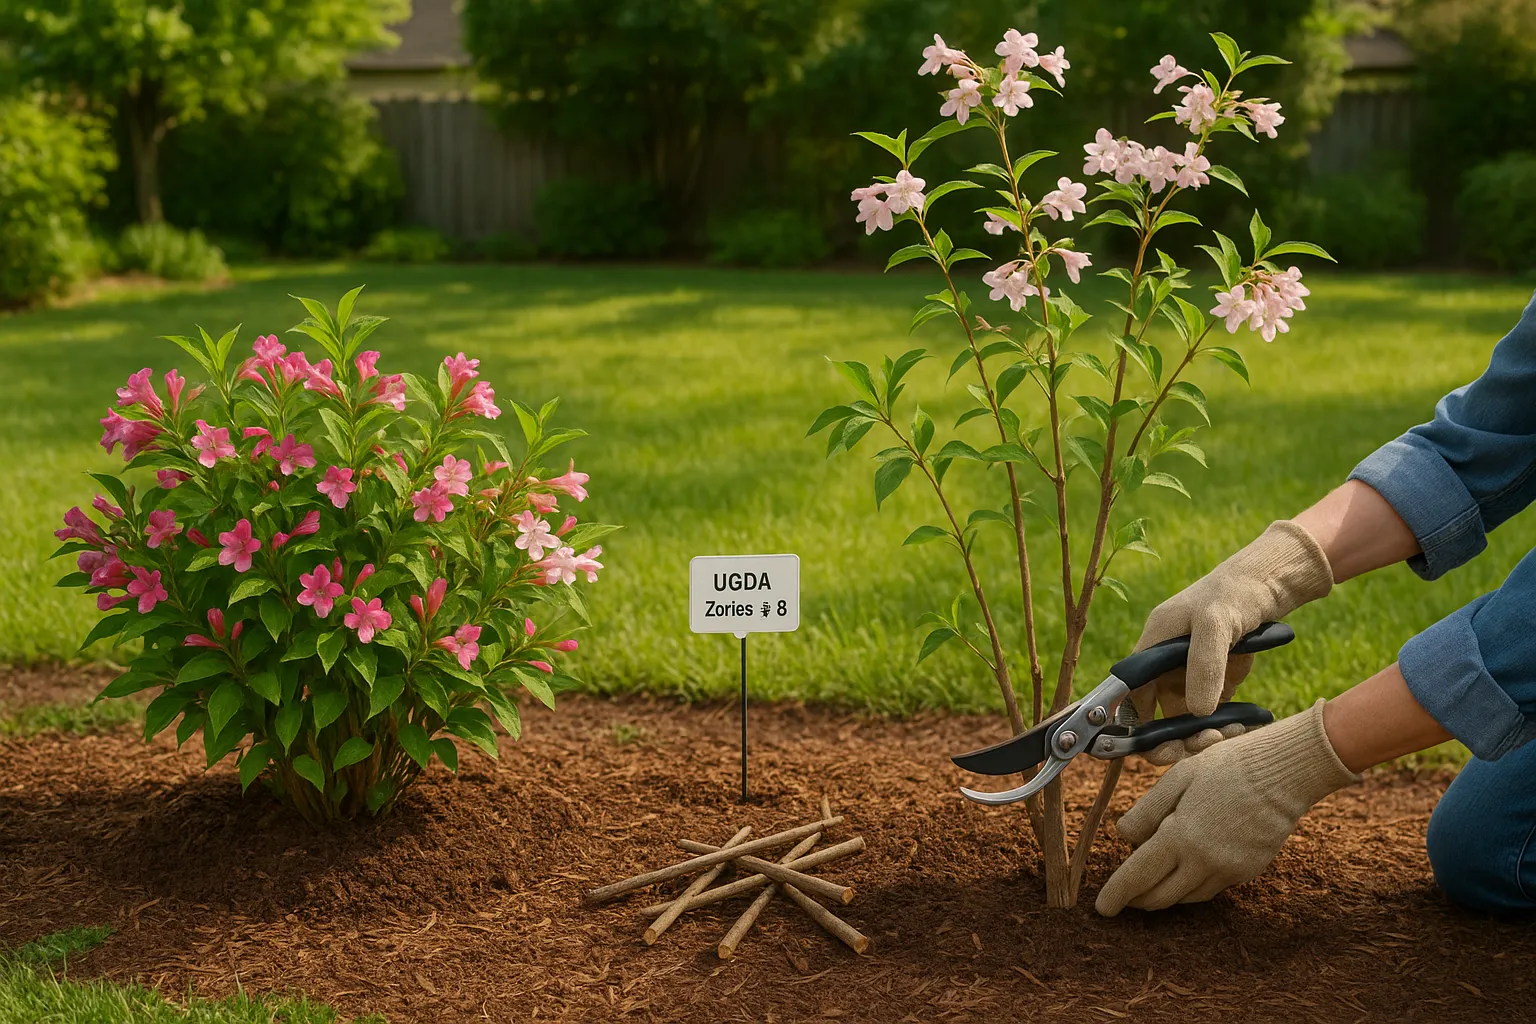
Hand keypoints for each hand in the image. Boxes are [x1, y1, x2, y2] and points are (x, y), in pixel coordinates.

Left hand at [1095, 701, 1357, 915]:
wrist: (1285, 773)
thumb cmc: (1226, 766)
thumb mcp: (1177, 778)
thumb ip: (1147, 811)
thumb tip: (1124, 837)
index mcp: (1181, 837)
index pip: (1138, 876)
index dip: (1116, 895)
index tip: (1102, 908)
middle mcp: (1205, 862)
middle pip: (1161, 896)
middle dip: (1138, 900)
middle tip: (1123, 897)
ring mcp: (1230, 871)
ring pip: (1187, 897)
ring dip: (1165, 894)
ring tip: (1151, 881)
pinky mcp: (1249, 871)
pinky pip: (1212, 888)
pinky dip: (1192, 885)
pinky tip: (1185, 870)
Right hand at [1132, 520, 1331, 763]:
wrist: (1269, 584)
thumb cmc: (1233, 594)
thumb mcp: (1215, 624)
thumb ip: (1203, 665)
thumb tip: (1197, 712)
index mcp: (1154, 647)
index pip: (1132, 692)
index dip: (1135, 721)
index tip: (1153, 744)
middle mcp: (1167, 665)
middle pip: (1156, 714)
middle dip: (1170, 737)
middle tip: (1192, 749)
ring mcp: (1192, 675)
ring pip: (1185, 720)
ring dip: (1200, 736)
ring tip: (1226, 735)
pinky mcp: (1217, 682)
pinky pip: (1212, 716)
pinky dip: (1223, 727)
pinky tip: (1242, 727)